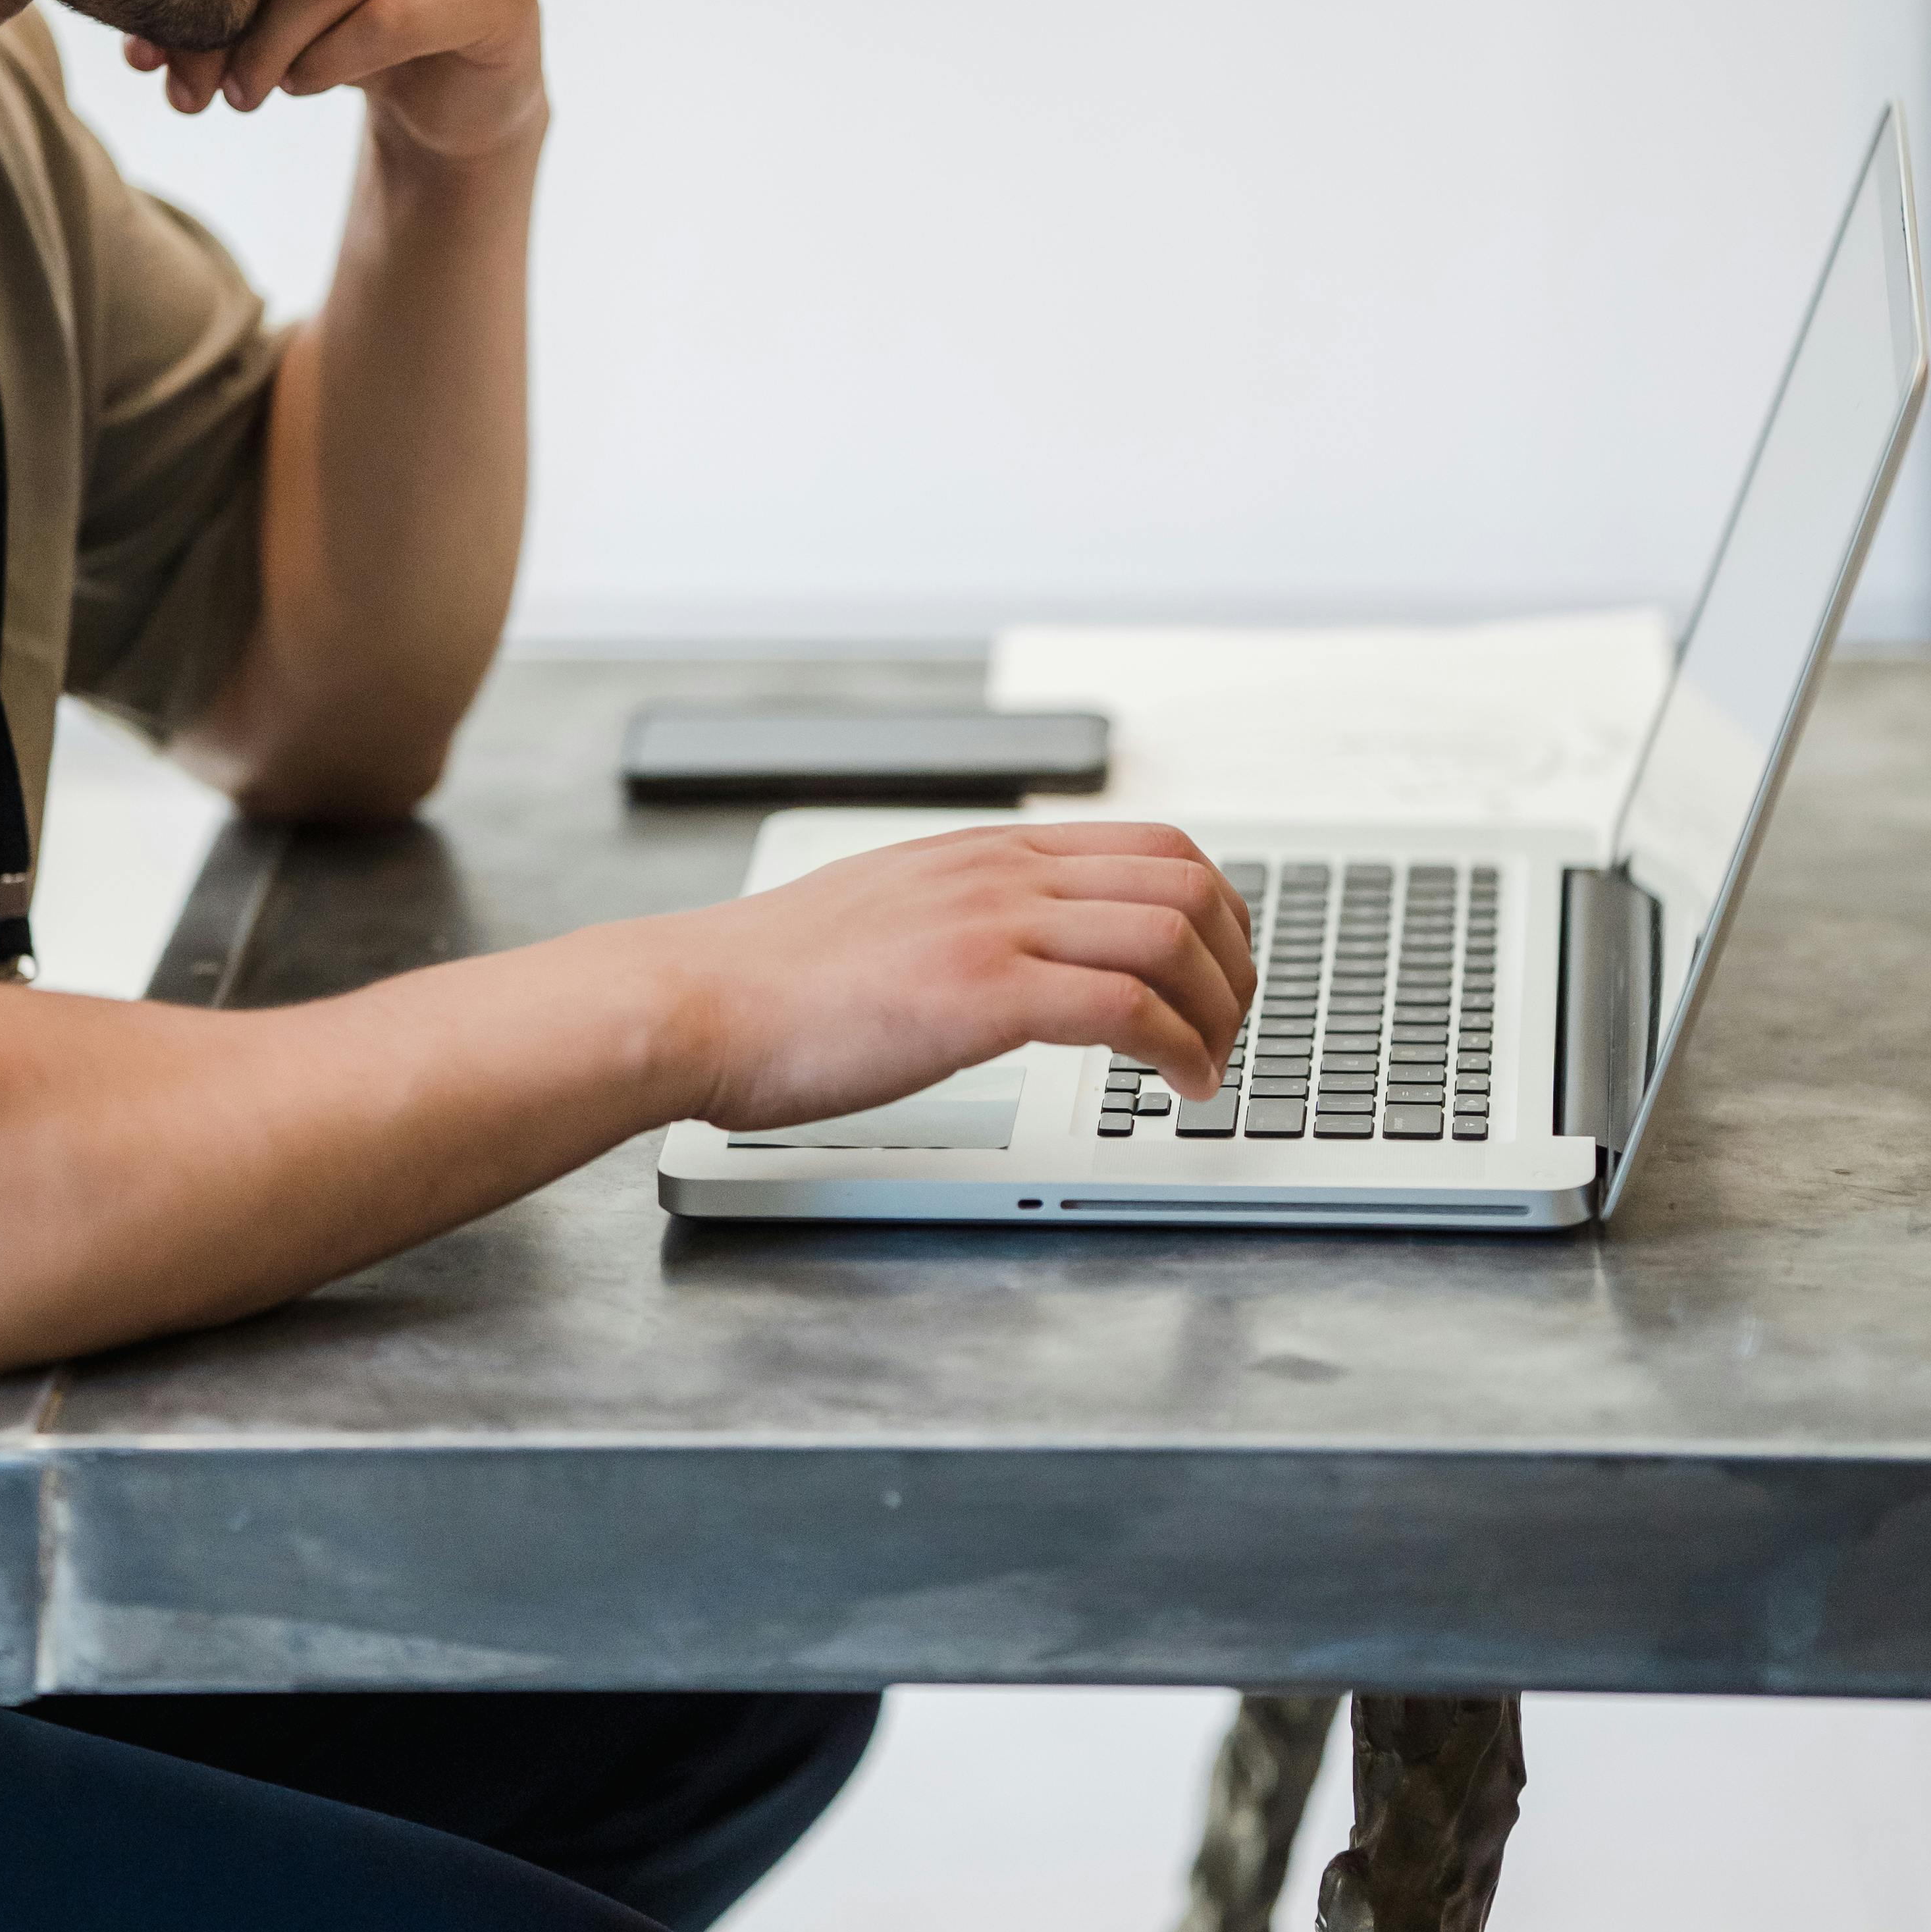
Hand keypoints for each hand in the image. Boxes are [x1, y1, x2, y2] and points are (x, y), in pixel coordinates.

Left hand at [125, 0, 544, 163]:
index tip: (151, 41)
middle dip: (228, 16)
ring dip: (272, 47)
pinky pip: (390, 18)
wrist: (453, 98)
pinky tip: (303, 84)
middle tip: (190, 85)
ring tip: (244, 94)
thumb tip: (136, 45)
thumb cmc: (350, 26)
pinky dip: (330, 61)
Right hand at [664, 819, 1258, 1126]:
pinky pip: (1126, 1006)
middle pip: (1185, 882)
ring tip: (1211, 1064)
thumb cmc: (769, 979)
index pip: (1153, 845)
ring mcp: (993, 925)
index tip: (1220, 971)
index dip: (1216, 910)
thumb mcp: (888, 908)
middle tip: (1231, 1025)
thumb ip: (960, 911)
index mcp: (986, 851)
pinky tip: (1180, 1086)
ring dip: (1220, 1010)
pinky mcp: (982, 992)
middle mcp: (1002, 872)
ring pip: (1171, 935)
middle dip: (1237, 960)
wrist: (693, 1001)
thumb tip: (1015, 946)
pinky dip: (1179, 1050)